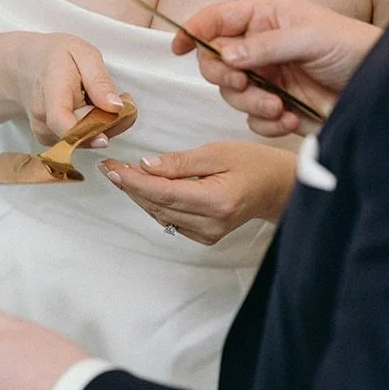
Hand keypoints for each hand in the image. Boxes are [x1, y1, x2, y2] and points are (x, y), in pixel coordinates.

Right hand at [13, 33, 123, 142]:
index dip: (85, 133)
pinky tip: (89, 109)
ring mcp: (44, 131)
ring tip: (102, 99)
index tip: (105, 136)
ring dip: (102, 124)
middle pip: (82, 133)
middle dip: (110, 121)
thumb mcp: (82, 53)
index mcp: (51, 90)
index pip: (61, 120)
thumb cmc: (54, 56)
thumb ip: (99, 80)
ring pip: (83, 138)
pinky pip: (77, 140)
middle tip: (125, 99)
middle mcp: (43, 116)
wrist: (23, 66)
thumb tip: (116, 107)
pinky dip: (91, 128)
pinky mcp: (49, 139)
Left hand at [100, 140, 295, 242]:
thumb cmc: (251, 163)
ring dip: (140, 195)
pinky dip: (156, 203)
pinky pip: (171, 220)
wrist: (277, 187)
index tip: (112, 168)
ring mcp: (208, 234)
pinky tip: (146, 187)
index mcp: (215, 201)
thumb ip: (180, 162)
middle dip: (131, 186)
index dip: (133, 181)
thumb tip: (145, 166)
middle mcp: (210, 224)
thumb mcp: (216, 152)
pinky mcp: (206, 237)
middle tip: (111, 167)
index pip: (163, 193)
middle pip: (158, 206)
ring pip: (161, 215)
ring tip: (123, 173)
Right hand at [172, 0, 381, 135]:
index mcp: (265, 17)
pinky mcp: (279, 107)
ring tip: (279, 107)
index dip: (194, 30)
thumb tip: (226, 56)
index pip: (217, 19)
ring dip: (251, 104)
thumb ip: (264, 46)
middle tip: (243, 83)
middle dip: (225, 76)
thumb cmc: (352, 48)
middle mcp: (261, 46)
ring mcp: (269, 77)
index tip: (178, 47)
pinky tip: (293, 118)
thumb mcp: (309, 37)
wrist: (384, 88)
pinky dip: (268, 124)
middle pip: (216, 61)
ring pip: (232, 94)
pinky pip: (254, 120)